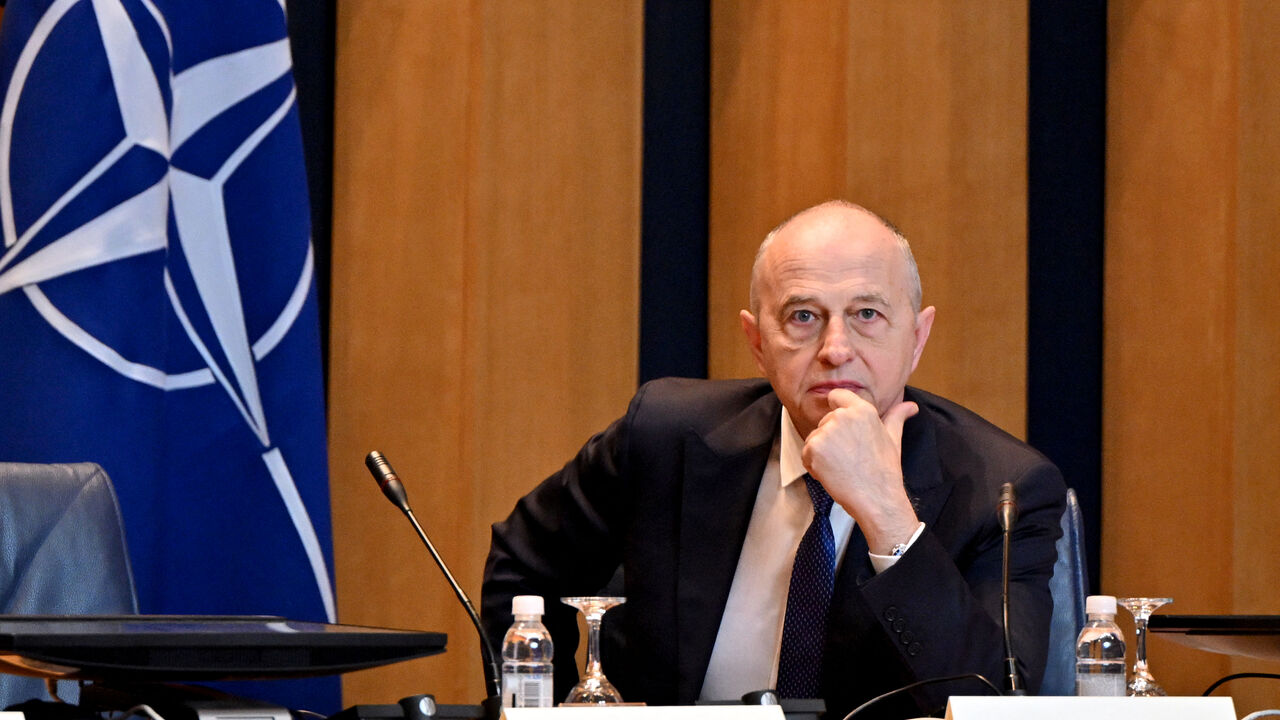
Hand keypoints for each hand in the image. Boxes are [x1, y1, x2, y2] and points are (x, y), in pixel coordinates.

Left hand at [801, 388, 920, 554]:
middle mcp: (842, 416)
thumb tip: (911, 405)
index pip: (837, 395)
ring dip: (822, 453)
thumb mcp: (893, 438)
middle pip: (825, 421)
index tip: (842, 427)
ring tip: (842, 467)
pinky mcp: (813, 448)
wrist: (877, 498)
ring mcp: (825, 432)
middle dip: (831, 438)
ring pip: (814, 438)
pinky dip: (814, 465)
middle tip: (850, 458)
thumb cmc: (885, 470)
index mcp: (862, 410)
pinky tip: (832, 474)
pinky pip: (806, 454)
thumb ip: (897, 417)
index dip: (836, 408)